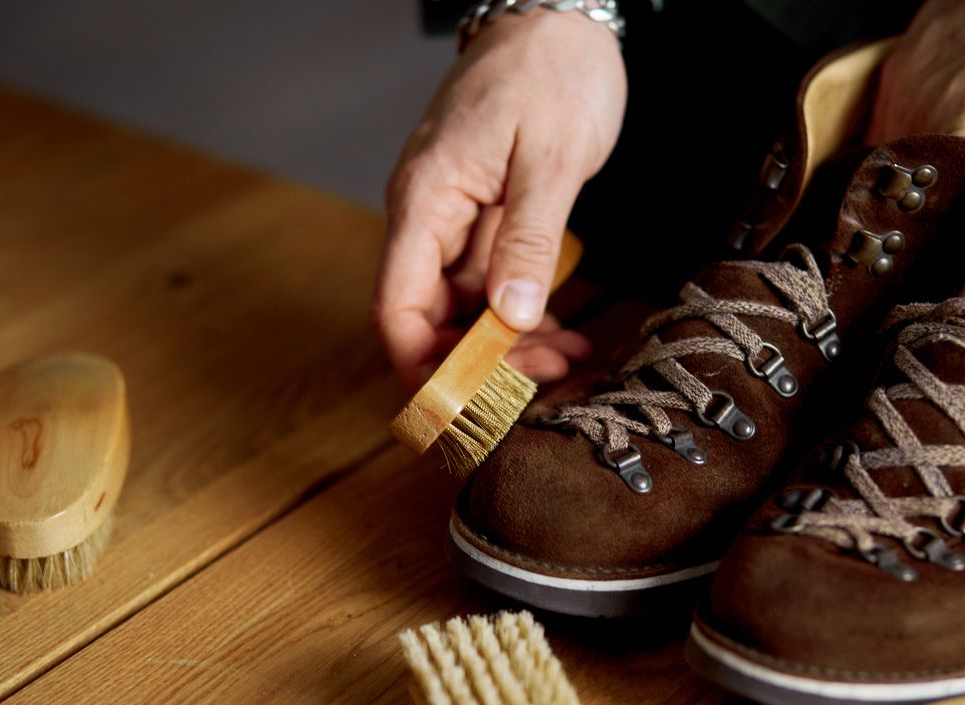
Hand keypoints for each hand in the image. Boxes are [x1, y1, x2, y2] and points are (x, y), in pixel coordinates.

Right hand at [374, 10, 625, 388]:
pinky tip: (563, 333)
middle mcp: (431, 218)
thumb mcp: (551, 157)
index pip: (398, 305)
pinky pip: (494, 285)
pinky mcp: (487, 221)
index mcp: (427, 200)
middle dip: (480, 364)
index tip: (461, 405)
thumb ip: (528, 237)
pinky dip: (525, 314)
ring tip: (566, 360)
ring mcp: (458, 221)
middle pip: (432, 319)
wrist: (558, 20)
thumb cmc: (550, 70)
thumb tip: (510, 314)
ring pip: (468, 310)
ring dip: (510, 346)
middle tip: (540, 383)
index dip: (421, 365)